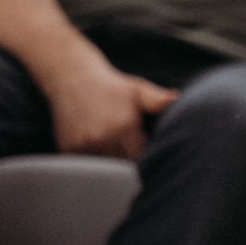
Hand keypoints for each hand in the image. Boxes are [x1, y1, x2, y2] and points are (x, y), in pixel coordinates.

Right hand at [45, 50, 174, 159]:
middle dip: (129, 165)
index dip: (145, 159)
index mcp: (124, 126)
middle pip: (123, 167)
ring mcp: (84, 144)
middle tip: (131, 156)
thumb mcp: (137, 90)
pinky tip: (96, 147)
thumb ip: (158, 100)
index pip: (141, 158)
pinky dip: (93, 161)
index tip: (148, 156)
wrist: (71, 76)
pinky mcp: (68, 148)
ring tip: (113, 149)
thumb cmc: (112, 86)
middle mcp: (102, 137)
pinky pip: (86, 165)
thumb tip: (177, 100)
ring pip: (104, 168)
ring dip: (110, 164)